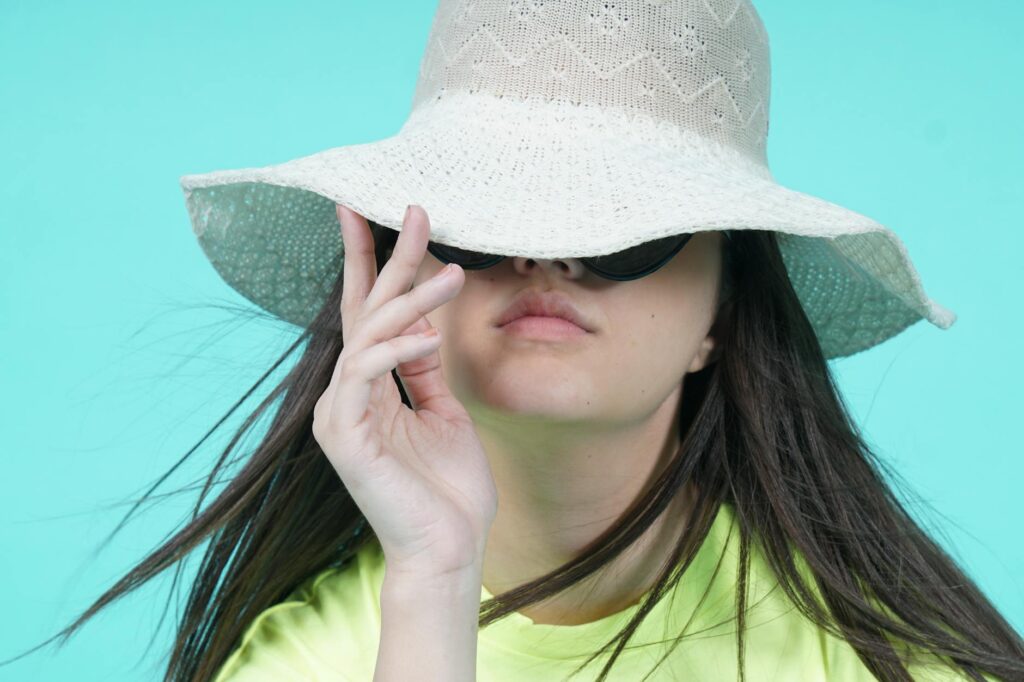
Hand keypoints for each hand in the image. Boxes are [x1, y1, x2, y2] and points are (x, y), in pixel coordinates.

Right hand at [313, 203, 497, 578]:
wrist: (448, 549)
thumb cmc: (448, 488)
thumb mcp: (444, 412)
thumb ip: (425, 369)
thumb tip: (423, 323)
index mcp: (368, 390)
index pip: (368, 317)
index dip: (374, 266)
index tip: (386, 216)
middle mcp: (346, 396)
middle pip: (363, 313)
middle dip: (387, 259)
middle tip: (416, 210)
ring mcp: (340, 416)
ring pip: (366, 336)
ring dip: (409, 300)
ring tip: (454, 274)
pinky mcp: (344, 437)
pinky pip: (366, 375)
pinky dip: (397, 350)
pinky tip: (430, 337)